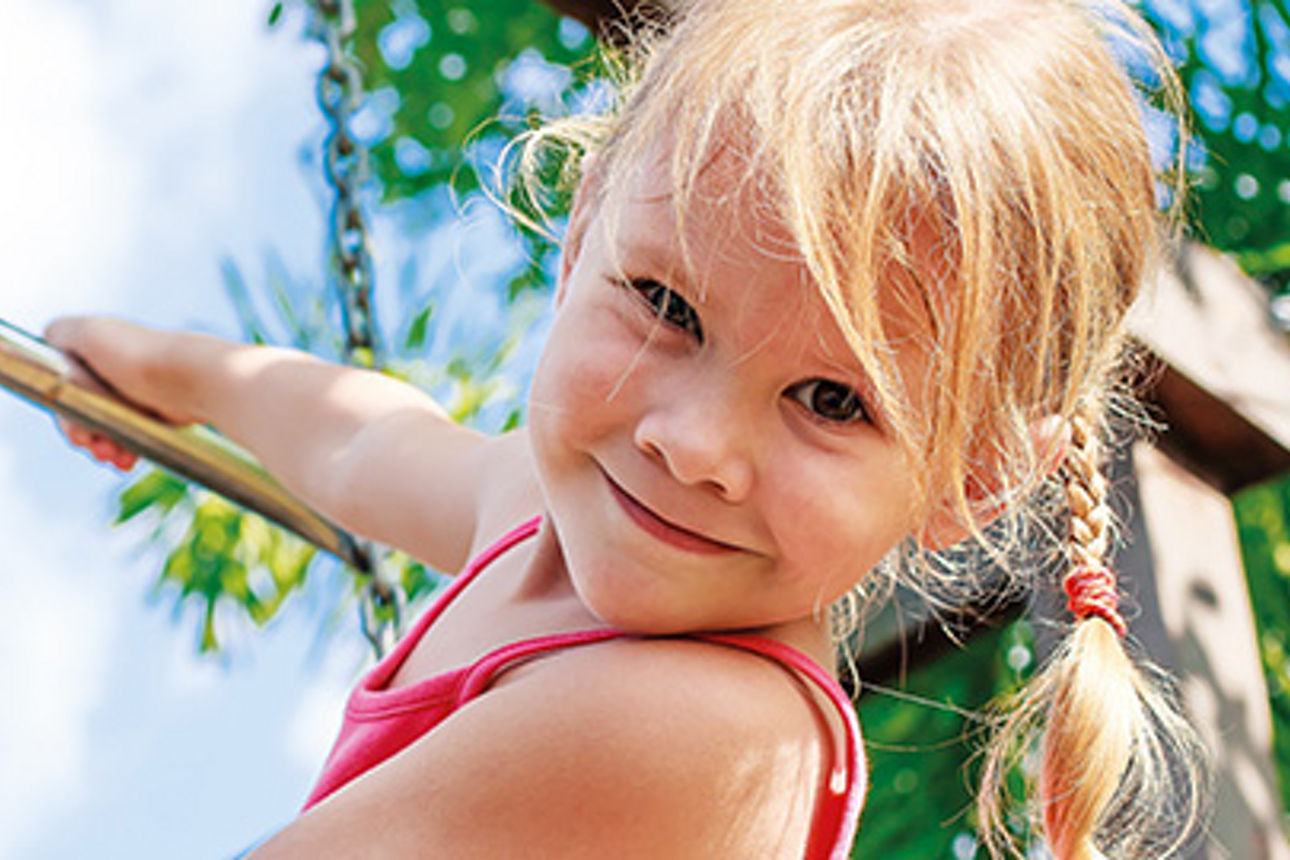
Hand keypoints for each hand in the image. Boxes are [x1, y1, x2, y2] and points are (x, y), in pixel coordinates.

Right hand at [43, 315, 192, 470]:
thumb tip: (49, 345)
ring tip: (116, 457)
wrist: (194, 378)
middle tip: (94, 447)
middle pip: (82, 409)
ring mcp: (133, 390)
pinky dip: (126, 448)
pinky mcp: (155, 410)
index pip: (61, 386)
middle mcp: (112, 367)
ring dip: (104, 446)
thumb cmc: (140, 355)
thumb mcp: (88, 332)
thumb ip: (59, 334)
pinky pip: (131, 434)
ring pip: (106, 426)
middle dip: (85, 433)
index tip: (77, 431)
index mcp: (94, 348)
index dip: (64, 412)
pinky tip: (127, 459)